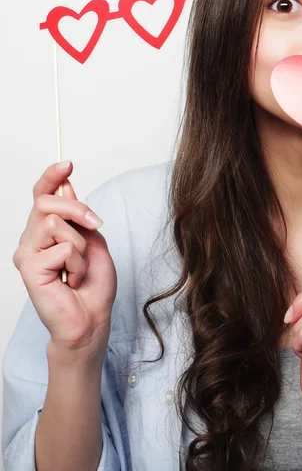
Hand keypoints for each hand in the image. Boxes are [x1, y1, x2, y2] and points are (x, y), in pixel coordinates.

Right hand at [12, 161, 116, 358]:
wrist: (92, 317)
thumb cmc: (93, 283)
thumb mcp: (93, 239)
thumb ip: (78, 216)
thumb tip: (65, 186)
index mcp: (47, 231)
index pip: (42, 196)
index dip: (52, 177)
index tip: (67, 163)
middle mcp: (32, 239)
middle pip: (47, 201)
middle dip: (78, 209)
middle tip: (94, 225)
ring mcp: (27, 253)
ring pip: (55, 222)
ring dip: (80, 244)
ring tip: (79, 267)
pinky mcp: (29, 268)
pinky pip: (62, 246)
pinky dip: (78, 262)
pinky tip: (71, 279)